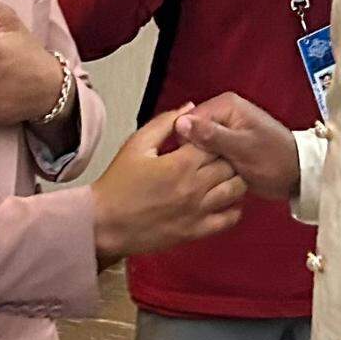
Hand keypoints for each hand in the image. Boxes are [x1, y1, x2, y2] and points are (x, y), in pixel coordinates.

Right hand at [91, 105, 246, 265]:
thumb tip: (189, 108)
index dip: (213, 137)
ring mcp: (198, 211)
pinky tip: (224, 200)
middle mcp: (194, 186)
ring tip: (221, 175)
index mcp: (180, 163)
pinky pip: (229, 219)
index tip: (205, 139)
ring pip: (236, 189)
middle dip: (226, 156)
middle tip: (216, 156)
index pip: (215, 141)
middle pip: (230, 164)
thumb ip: (165, 123)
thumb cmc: (117, 183)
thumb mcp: (136, 144)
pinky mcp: (196, 231)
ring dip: (233, 179)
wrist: (104, 223)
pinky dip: (233, 208)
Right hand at [175, 93, 299, 199]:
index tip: (193, 162)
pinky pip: (207, 154)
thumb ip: (212, 135)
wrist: (296, 175)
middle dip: (194, 152)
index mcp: (226, 105)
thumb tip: (181, 123)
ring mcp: (224, 129)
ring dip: (201, 161)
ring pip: (197, 145)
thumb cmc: (274, 159)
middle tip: (206, 172)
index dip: (186, 141)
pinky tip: (215, 177)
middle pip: (191, 132)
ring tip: (212, 176)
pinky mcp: (225, 145)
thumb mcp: (242, 148)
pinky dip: (209, 165)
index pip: (188, 119)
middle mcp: (222, 112)